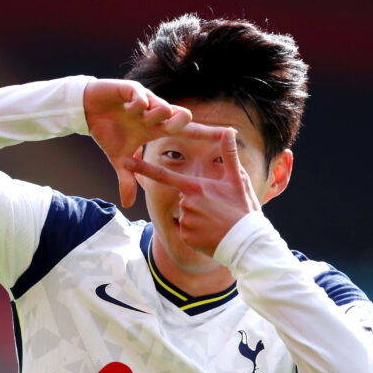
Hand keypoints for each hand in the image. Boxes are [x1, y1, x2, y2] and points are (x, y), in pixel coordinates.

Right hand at [84, 79, 224, 206]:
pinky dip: (139, 102)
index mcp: (157, 128)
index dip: (208, 134)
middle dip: (179, 122)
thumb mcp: (118, 159)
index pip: (188, 132)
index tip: (229, 134)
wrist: (87, 110)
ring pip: (162, 105)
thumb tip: (128, 204)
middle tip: (169, 128)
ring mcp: (144, 101)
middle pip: (180, 116)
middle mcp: (156, 113)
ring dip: (156, 113)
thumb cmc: (107, 131)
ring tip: (141, 117)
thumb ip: (127, 179)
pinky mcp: (130, 90)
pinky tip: (133, 108)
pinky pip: (141, 95)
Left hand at [123, 128, 260, 255]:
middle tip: (218, 210)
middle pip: (183, 199)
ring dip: (198, 219)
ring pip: (185, 216)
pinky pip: (186, 232)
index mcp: (195, 187)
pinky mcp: (186, 238)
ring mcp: (185, 221)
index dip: (143, 168)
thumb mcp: (237, 180)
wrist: (247, 242)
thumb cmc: (243, 209)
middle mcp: (186, 203)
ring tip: (216, 223)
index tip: (126, 161)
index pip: (164, 175)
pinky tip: (211, 234)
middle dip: (197, 203)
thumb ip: (229, 154)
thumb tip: (230, 130)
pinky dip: (197, 233)